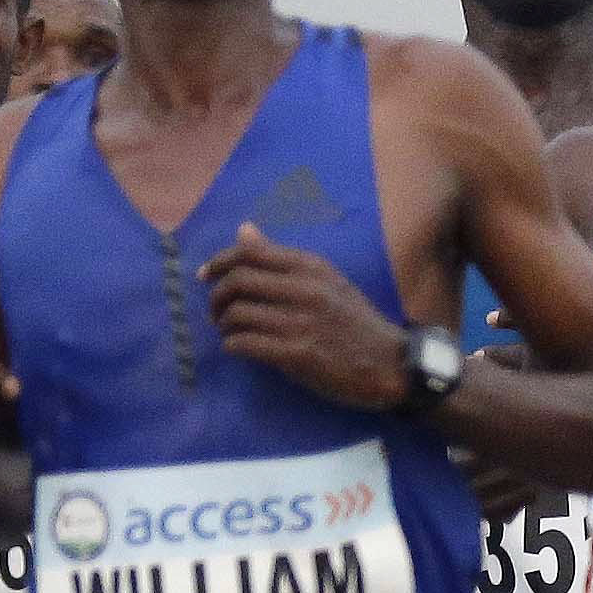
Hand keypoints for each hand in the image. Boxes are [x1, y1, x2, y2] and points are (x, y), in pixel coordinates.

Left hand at [200, 223, 403, 409]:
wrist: (387, 362)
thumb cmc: (354, 321)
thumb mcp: (325, 280)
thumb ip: (281, 259)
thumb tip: (243, 230)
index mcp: (309, 266)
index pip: (250, 253)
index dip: (218, 262)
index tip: (205, 276)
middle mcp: (303, 289)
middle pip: (237, 281)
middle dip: (216, 297)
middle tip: (215, 311)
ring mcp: (299, 322)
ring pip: (238, 314)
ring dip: (223, 325)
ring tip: (227, 331)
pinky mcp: (296, 354)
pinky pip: (246, 344)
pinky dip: (233, 346)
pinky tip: (237, 349)